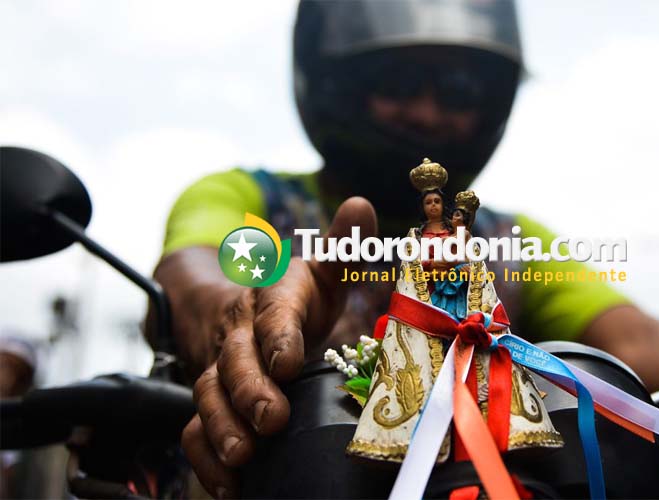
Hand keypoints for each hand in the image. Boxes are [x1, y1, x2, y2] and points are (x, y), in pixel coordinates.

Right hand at [172, 197, 376, 497]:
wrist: (227, 310)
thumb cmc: (288, 297)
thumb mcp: (315, 272)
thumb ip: (341, 248)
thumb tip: (360, 205)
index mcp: (270, 300)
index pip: (272, 313)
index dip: (278, 336)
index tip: (289, 360)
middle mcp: (237, 335)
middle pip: (234, 361)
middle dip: (250, 390)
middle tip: (270, 419)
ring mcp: (218, 371)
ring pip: (208, 397)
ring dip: (223, 428)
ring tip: (244, 457)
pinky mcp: (211, 403)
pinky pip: (195, 430)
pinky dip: (206, 458)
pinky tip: (229, 484)